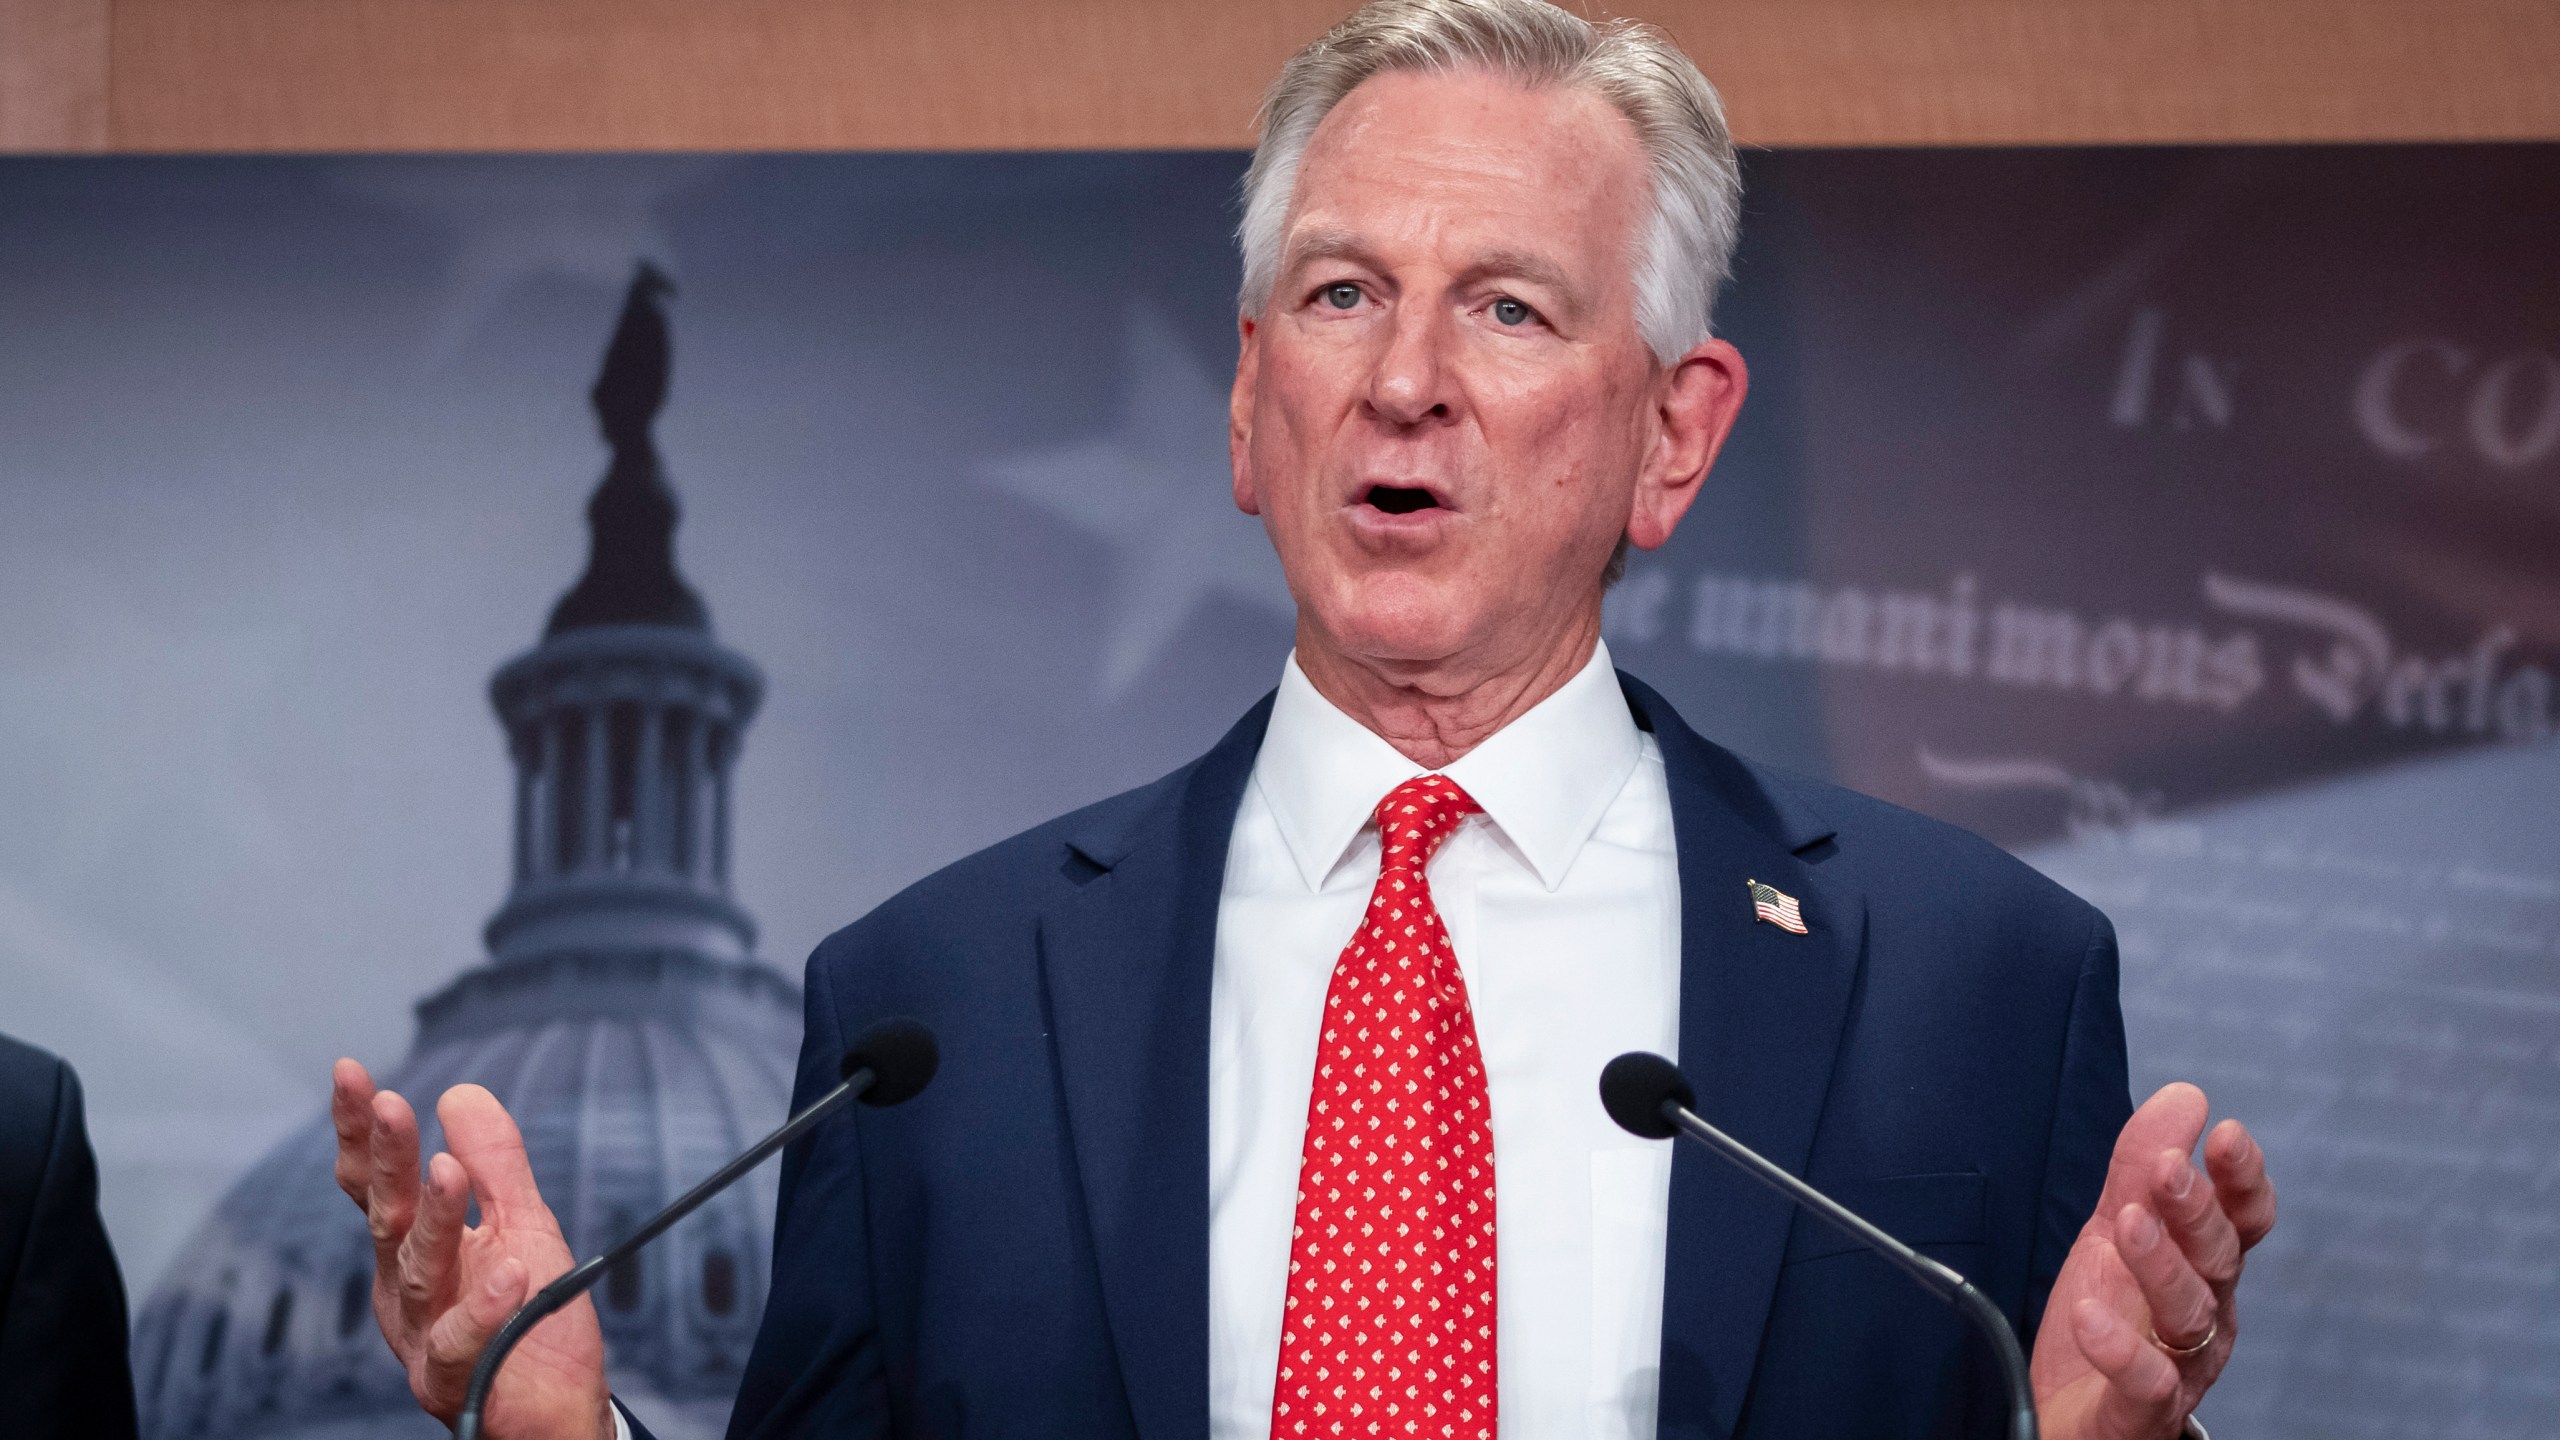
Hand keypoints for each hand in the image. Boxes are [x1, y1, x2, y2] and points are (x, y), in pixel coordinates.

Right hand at [331, 1059, 613, 1439]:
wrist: (557, 1409)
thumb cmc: (532, 1320)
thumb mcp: (521, 1224)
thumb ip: (495, 1164)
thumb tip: (458, 1093)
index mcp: (411, 1248)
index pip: (377, 1183)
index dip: (362, 1132)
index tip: (352, 1073)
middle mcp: (406, 1288)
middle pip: (387, 1216)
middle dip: (385, 1160)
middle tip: (390, 1104)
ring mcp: (426, 1334)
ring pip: (420, 1271)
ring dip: (434, 1218)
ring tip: (448, 1167)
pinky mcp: (459, 1378)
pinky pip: (464, 1341)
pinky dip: (484, 1307)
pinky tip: (510, 1272)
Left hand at [2031, 1082, 2274, 1439]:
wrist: (2068, 1416)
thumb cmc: (2106, 1317)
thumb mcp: (2113, 1230)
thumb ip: (2141, 1166)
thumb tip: (2186, 1093)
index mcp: (2204, 1266)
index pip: (2242, 1220)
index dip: (2241, 1180)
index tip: (2228, 1134)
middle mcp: (2206, 1313)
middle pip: (2218, 1258)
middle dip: (2196, 1210)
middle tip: (2166, 1168)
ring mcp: (2180, 1363)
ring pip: (2188, 1312)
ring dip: (2160, 1265)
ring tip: (2126, 1224)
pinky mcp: (2142, 1409)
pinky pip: (2144, 1381)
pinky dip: (2119, 1349)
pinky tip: (2089, 1317)